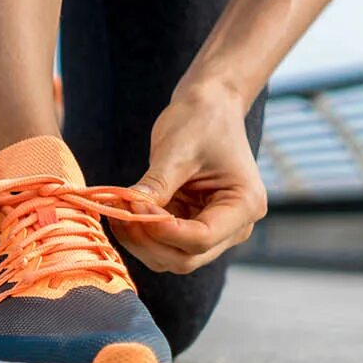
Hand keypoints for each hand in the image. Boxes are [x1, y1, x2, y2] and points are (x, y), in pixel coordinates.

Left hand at [113, 87, 267, 273]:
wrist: (210, 106)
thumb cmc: (201, 120)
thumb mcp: (177, 150)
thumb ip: (156, 185)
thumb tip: (127, 210)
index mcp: (245, 205)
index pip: (201, 239)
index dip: (162, 230)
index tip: (132, 204)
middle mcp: (235, 226)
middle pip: (186, 256)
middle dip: (148, 239)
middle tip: (118, 211)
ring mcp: (216, 229)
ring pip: (172, 257)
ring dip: (141, 241)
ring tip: (117, 210)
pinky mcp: (194, 224)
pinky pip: (165, 242)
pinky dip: (142, 233)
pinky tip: (123, 211)